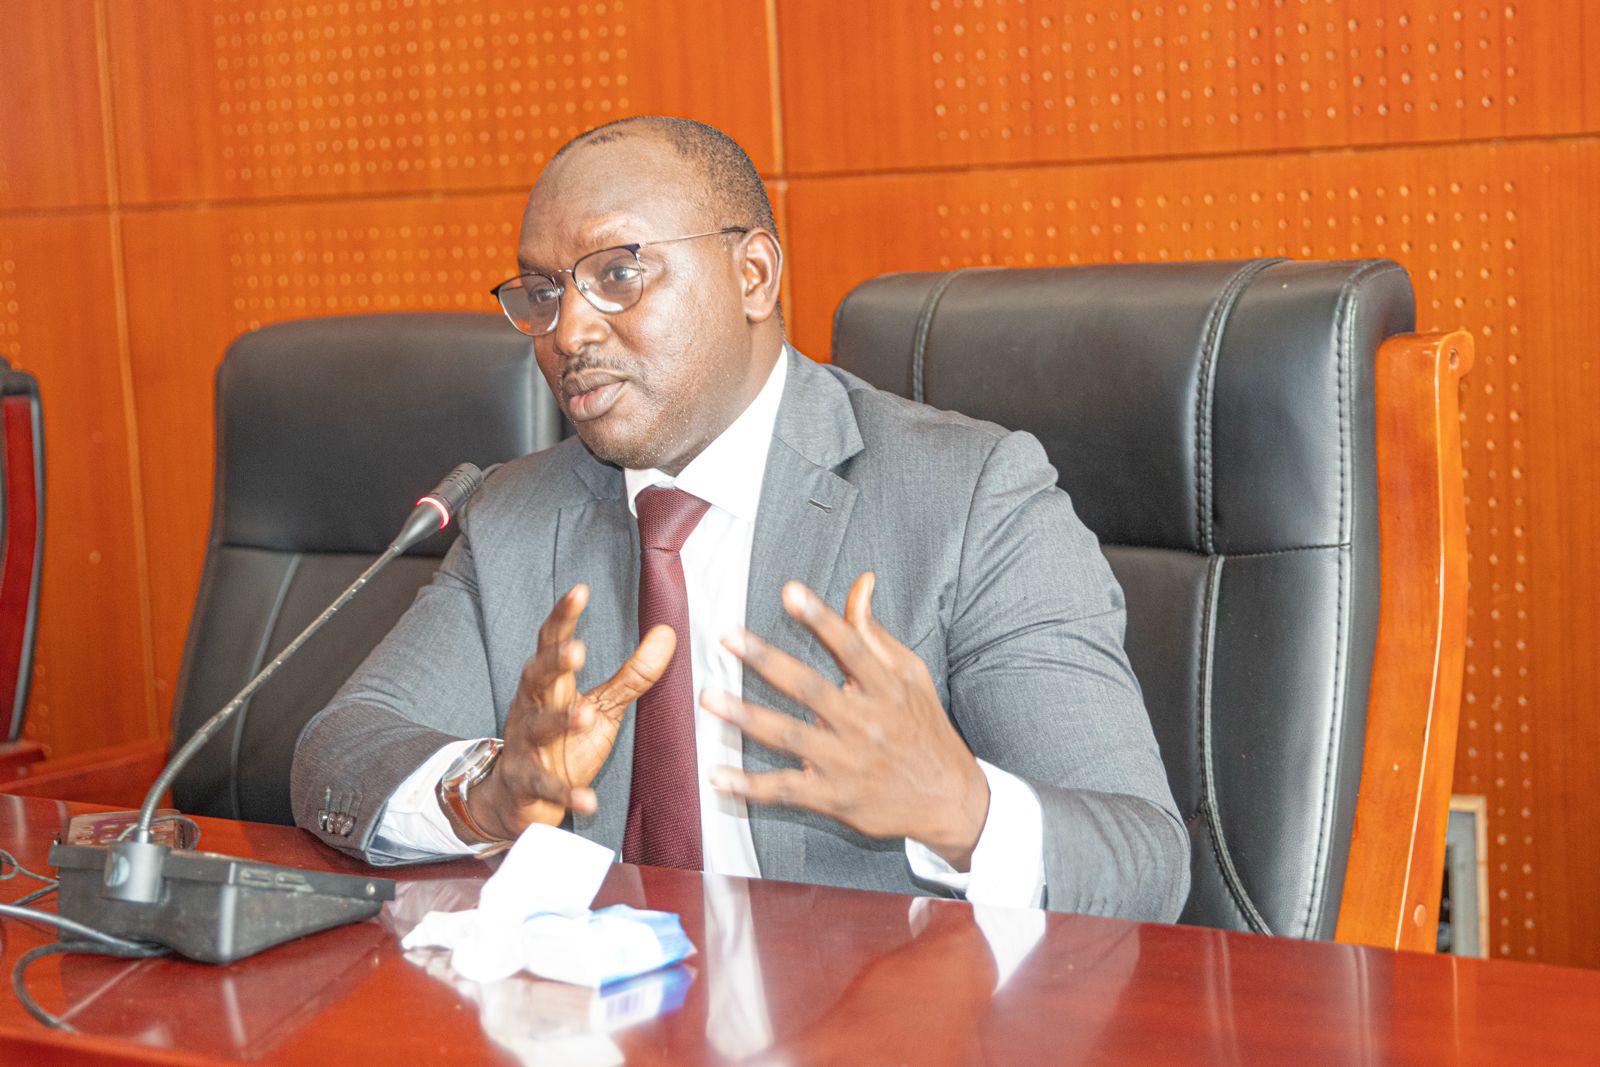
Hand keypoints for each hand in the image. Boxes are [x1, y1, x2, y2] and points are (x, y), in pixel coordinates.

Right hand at [465, 584, 675, 840]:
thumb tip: (668, 632)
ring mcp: (525, 747)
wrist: (517, 798)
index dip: (563, 617)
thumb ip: (632, 674)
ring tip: (585, 716)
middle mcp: (531, 708)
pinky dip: (566, 794)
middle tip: (576, 650)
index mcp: (548, 685)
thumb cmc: (563, 742)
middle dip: (554, 663)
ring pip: (538, 729)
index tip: (579, 591)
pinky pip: (546, 788)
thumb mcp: (602, 706)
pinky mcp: (528, 785)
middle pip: (537, 677)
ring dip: (560, 722)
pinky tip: (588, 801)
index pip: (552, 643)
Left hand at [703, 573, 990, 869]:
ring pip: (790, 736)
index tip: (790, 591)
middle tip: (729, 637)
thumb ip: (875, 632)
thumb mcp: (910, 675)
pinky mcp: (835, 798)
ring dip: (746, 717)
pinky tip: (717, 776)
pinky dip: (750, 786)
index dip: (821, 619)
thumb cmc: (924, 728)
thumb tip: (861, 582)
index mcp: (887, 690)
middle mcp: (866, 724)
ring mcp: (848, 763)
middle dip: (767, 661)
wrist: (949, 800)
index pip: (852, 647)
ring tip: (710, 697)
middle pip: (810, 689)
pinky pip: (786, 790)